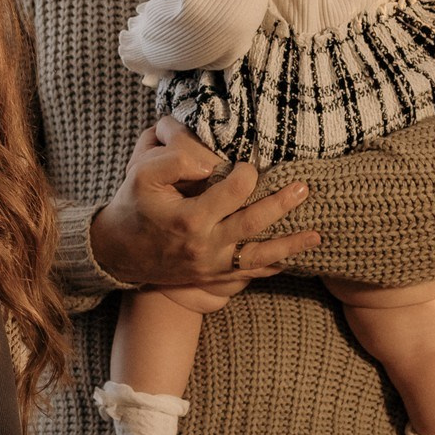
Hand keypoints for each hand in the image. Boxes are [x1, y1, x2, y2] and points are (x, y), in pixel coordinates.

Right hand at [87, 117, 321, 288]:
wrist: (118, 251)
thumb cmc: (134, 204)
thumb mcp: (141, 172)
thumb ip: (174, 157)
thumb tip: (210, 157)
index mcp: (189, 218)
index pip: (232, 191)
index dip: (247, 173)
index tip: (251, 163)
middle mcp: (204, 246)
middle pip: (254, 224)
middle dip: (282, 204)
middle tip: (304, 188)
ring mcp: (212, 266)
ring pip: (260, 257)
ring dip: (290, 244)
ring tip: (316, 234)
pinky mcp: (214, 278)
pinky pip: (251, 275)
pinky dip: (274, 267)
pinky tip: (293, 257)